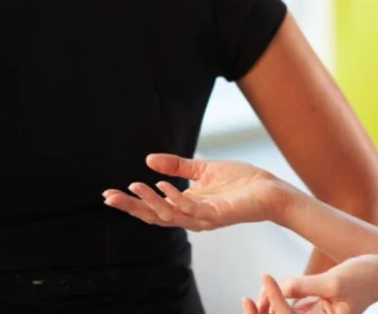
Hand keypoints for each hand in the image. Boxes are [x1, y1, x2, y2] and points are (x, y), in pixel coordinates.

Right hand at [103, 154, 293, 230]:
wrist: (268, 188)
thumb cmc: (240, 181)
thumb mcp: (203, 169)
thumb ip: (177, 167)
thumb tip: (148, 159)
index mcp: (186, 205)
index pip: (153, 208)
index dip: (131, 202)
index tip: (108, 193)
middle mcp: (191, 216)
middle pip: (154, 216)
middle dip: (132, 207)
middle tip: (109, 197)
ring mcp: (203, 218)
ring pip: (169, 215)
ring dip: (150, 201)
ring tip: (134, 185)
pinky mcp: (216, 215)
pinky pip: (191, 209)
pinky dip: (175, 198)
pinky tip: (163, 185)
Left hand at [250, 256, 377, 313]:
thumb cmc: (365, 276)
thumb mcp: (334, 280)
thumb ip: (305, 286)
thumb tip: (279, 287)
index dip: (274, 300)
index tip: (266, 276)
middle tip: (246, 300)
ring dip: (268, 309)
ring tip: (256, 292)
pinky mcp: (316, 312)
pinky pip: (291, 313)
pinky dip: (279, 304)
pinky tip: (269, 291)